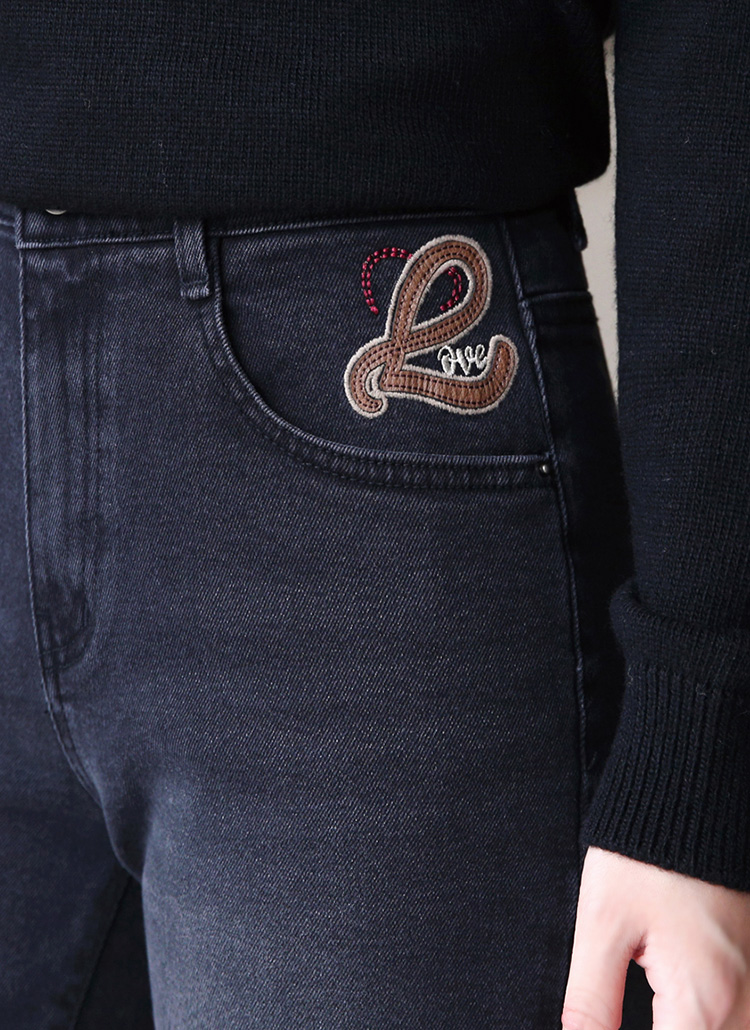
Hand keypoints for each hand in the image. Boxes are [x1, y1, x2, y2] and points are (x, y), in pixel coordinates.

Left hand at [561, 845, 749, 1029]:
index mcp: (703, 1001)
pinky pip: (733, 1019)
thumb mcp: (603, 923)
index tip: (600, 1028)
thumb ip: (592, 999)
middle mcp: (742, 1004)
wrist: (689, 799)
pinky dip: (700, 1021)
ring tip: (645, 1011)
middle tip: (612, 1017)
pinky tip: (669, 1013)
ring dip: (680, 1027)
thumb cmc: (644, 856)